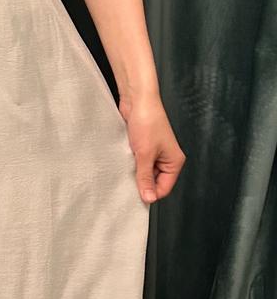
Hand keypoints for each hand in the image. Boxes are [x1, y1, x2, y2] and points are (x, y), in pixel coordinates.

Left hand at [118, 88, 186, 203]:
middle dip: (142, 182)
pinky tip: (124, 160)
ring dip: (136, 171)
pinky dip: (132, 162)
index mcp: (174, 162)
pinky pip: (139, 161)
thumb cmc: (147, 122)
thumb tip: (149, 198)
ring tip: (127, 167)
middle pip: (155, 181)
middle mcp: (167, 158)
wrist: (137, 100)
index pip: (164, 188)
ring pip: (145, 171)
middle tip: (128, 182)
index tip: (136, 196)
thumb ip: (145, 178)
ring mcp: (155, 152)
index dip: (151, 193)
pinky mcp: (144, 145)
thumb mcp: (145, 154)